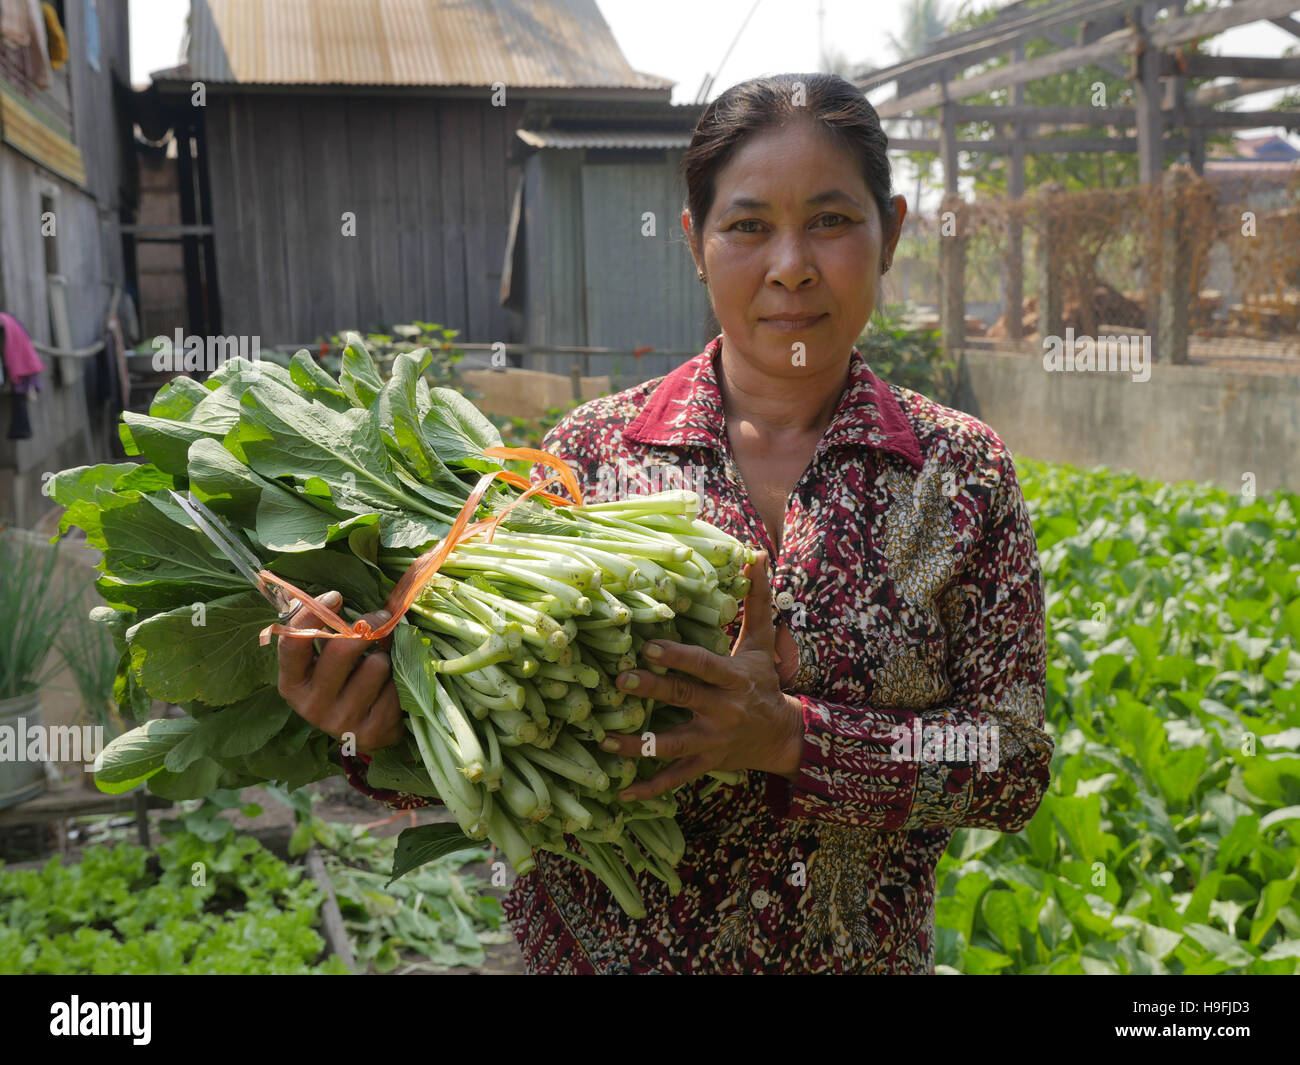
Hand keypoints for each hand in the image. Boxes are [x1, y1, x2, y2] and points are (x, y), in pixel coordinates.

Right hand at [276, 590, 404, 754]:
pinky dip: (399, 679)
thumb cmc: (343, 682)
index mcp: (292, 683)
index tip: (336, 596)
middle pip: (342, 650)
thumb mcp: (324, 662)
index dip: (312, 615)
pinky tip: (391, 686)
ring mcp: (342, 721)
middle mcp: (312, 705)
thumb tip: (337, 597)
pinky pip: (396, 686)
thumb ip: (326, 634)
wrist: (365, 732)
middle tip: (382, 616)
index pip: (293, 644)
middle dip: (369, 626)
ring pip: (376, 666)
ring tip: (381, 664)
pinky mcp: (373, 730)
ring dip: (385, 656)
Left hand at [600, 550, 804, 800]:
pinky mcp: (704, 763)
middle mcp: (722, 711)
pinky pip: (675, 778)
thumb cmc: (763, 681)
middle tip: (619, 681)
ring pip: (672, 745)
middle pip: (684, 699)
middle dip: (652, 691)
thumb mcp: (761, 642)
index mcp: (732, 679)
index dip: (677, 657)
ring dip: (639, 745)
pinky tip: (622, 792)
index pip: (703, 665)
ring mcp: (712, 741)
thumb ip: (756, 600)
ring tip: (605, 739)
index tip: (649, 647)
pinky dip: (650, 788)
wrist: (783, 736)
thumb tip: (756, 554)